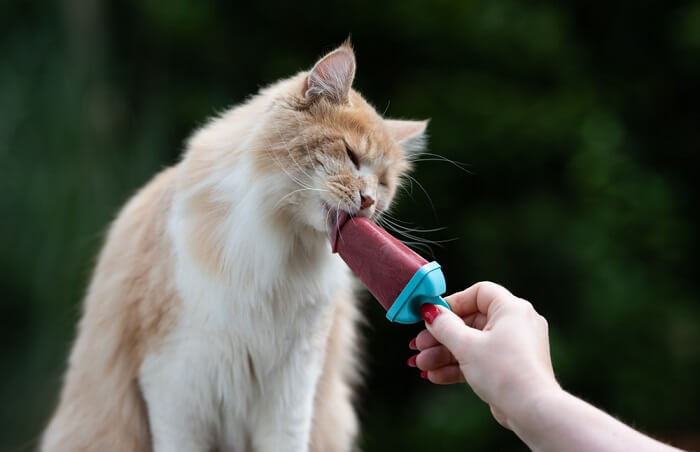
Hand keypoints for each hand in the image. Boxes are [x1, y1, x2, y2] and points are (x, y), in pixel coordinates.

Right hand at [408, 282, 559, 428]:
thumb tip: (430, 311)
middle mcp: (516, 324)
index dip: (453, 303)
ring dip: (444, 354)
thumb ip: (444, 326)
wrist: (531, 411)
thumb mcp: (466, 345)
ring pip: (472, 343)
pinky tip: (435, 376)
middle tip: (418, 346)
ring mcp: (514, 347)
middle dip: (441, 336)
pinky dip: (458, 366)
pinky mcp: (510, 367)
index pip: (479, 293)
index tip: (433, 315)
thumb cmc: (504, 372)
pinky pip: (480, 359)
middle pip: (470, 321)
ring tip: (421, 365)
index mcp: (511, 309)